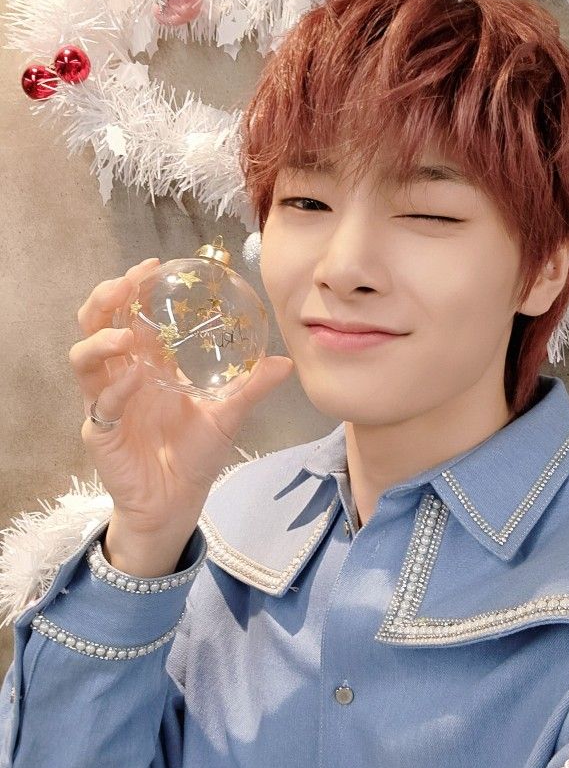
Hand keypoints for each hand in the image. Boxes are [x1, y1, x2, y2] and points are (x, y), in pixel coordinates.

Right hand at [69, 256, 294, 534]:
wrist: (177, 502)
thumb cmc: (195, 456)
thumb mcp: (227, 416)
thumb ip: (251, 388)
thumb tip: (286, 362)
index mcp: (148, 365)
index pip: (131, 316)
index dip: (135, 289)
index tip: (153, 265)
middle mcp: (122, 377)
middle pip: (96, 326)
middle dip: (105, 301)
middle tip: (127, 284)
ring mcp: (106, 403)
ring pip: (83, 360)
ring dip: (101, 341)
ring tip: (125, 336)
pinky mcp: (100, 432)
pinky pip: (100, 405)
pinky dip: (116, 389)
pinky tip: (135, 378)